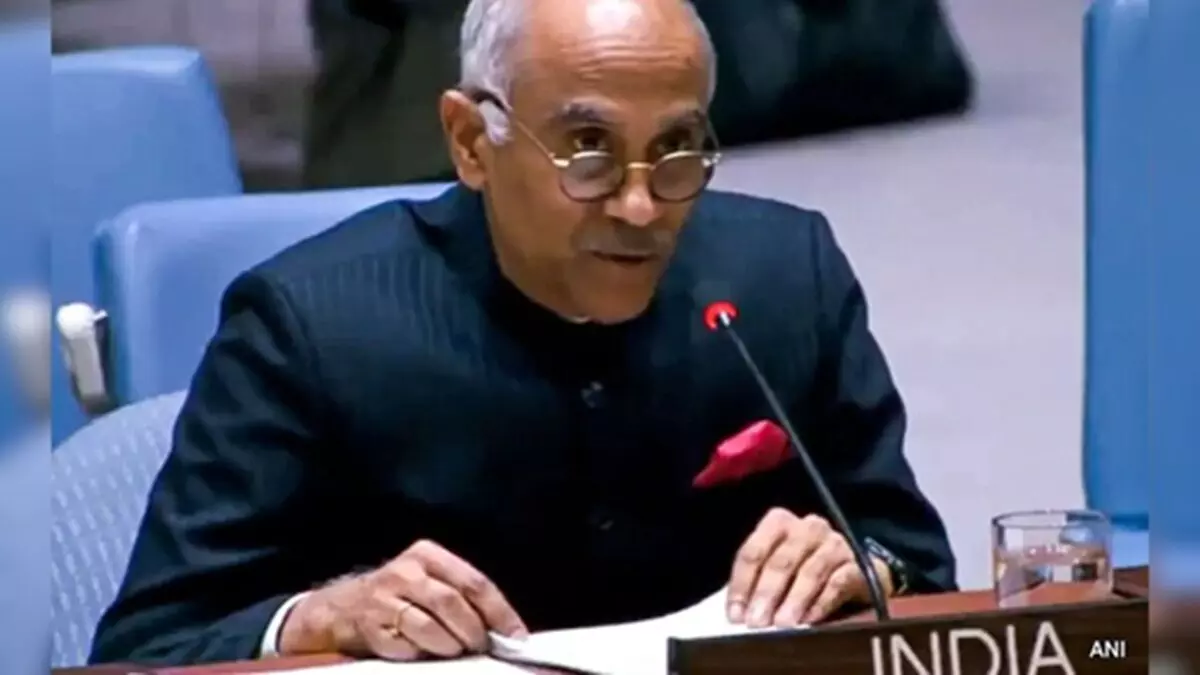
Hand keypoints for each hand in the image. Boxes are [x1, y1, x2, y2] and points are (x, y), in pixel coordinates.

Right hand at [280, 539, 526, 660]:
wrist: (339, 608)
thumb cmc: (398, 597)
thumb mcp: (429, 582)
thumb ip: (461, 598)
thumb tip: (504, 629)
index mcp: (428, 555)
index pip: (474, 582)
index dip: (499, 612)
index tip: (517, 636)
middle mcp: (406, 571)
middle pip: (453, 603)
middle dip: (473, 631)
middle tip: (481, 647)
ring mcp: (385, 598)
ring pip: (430, 626)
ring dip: (449, 645)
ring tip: (453, 650)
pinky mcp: (370, 625)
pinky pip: (405, 646)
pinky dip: (419, 653)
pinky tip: (420, 651)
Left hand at [726, 508, 889, 626]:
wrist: (853, 576)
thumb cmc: (803, 574)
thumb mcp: (777, 575)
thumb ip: (757, 586)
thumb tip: (739, 614)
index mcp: (779, 523)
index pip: (753, 552)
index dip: (742, 585)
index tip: (735, 615)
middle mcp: (807, 528)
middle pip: (781, 560)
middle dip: (767, 593)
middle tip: (757, 622)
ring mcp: (835, 544)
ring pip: (810, 570)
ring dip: (794, 600)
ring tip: (783, 625)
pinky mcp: (858, 565)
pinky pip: (838, 582)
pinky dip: (821, 602)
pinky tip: (810, 620)